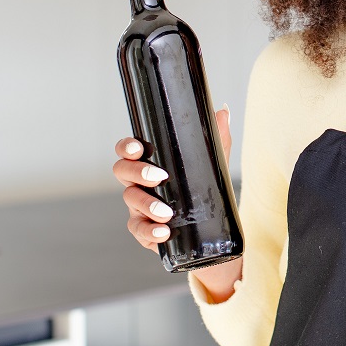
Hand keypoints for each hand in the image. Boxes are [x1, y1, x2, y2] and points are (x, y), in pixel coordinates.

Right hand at [113, 107, 233, 251]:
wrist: (211, 226)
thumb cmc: (203, 188)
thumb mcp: (213, 162)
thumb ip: (216, 137)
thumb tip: (222, 112)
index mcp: (149, 162)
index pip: (128, 150)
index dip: (127, 147)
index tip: (137, 148)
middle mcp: (138, 183)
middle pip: (122, 171)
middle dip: (137, 172)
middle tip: (159, 177)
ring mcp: (138, 207)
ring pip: (131, 201)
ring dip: (147, 205)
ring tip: (166, 213)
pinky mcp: (144, 230)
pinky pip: (139, 231)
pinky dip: (149, 232)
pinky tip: (163, 232)